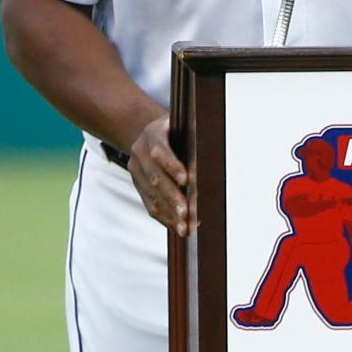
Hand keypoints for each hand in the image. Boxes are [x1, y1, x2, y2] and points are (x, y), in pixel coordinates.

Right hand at [128, 116, 190, 233]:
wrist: (149, 134)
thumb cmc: (174, 130)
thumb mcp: (182, 124)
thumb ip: (194, 134)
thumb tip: (215, 148)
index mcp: (152, 133)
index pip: (160, 151)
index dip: (172, 166)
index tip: (186, 180)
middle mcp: (140, 151)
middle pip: (155, 177)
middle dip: (172, 197)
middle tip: (186, 212)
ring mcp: (136, 170)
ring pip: (151, 195)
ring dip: (169, 213)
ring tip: (184, 227)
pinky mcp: (138, 185)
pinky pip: (149, 204)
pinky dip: (164, 218)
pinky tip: (177, 227)